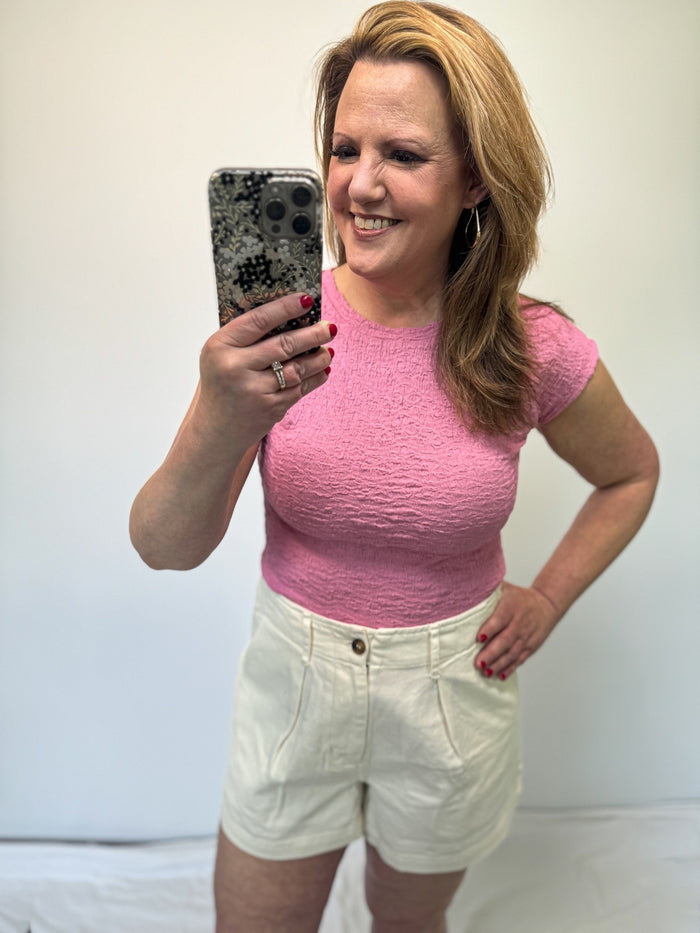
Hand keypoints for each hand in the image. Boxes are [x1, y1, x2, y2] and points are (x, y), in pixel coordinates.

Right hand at [197, 293, 334, 449]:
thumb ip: (246, 336)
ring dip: (318, 358)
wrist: (215, 430)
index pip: (258, 321)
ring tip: (328, 350)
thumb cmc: (221, 384)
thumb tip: (289, 313)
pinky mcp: (270, 408)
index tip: (306, 299)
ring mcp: (254, 390)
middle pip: (284, 345)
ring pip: (297, 368)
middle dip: (312, 334)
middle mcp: (235, 368)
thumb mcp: (221, 355)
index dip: (285, 308)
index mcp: (220, 347)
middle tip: (330, 326)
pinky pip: (300, 389)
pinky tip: (323, 370)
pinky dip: (315, 378)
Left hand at [474, 582, 560, 680]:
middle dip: (491, 653)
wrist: (547, 604)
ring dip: (498, 664)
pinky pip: (520, 659)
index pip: (500, 619)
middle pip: (505, 640)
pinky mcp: (531, 646)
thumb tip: (469, 587)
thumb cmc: (520, 597)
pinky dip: (510, 668)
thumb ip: (489, 589)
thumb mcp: (506, 589)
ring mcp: (526, 637)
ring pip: (512, 653)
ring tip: (486, 672)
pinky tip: (500, 675)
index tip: (478, 638)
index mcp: (511, 608)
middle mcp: (519, 623)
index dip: (489, 629)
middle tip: (478, 663)